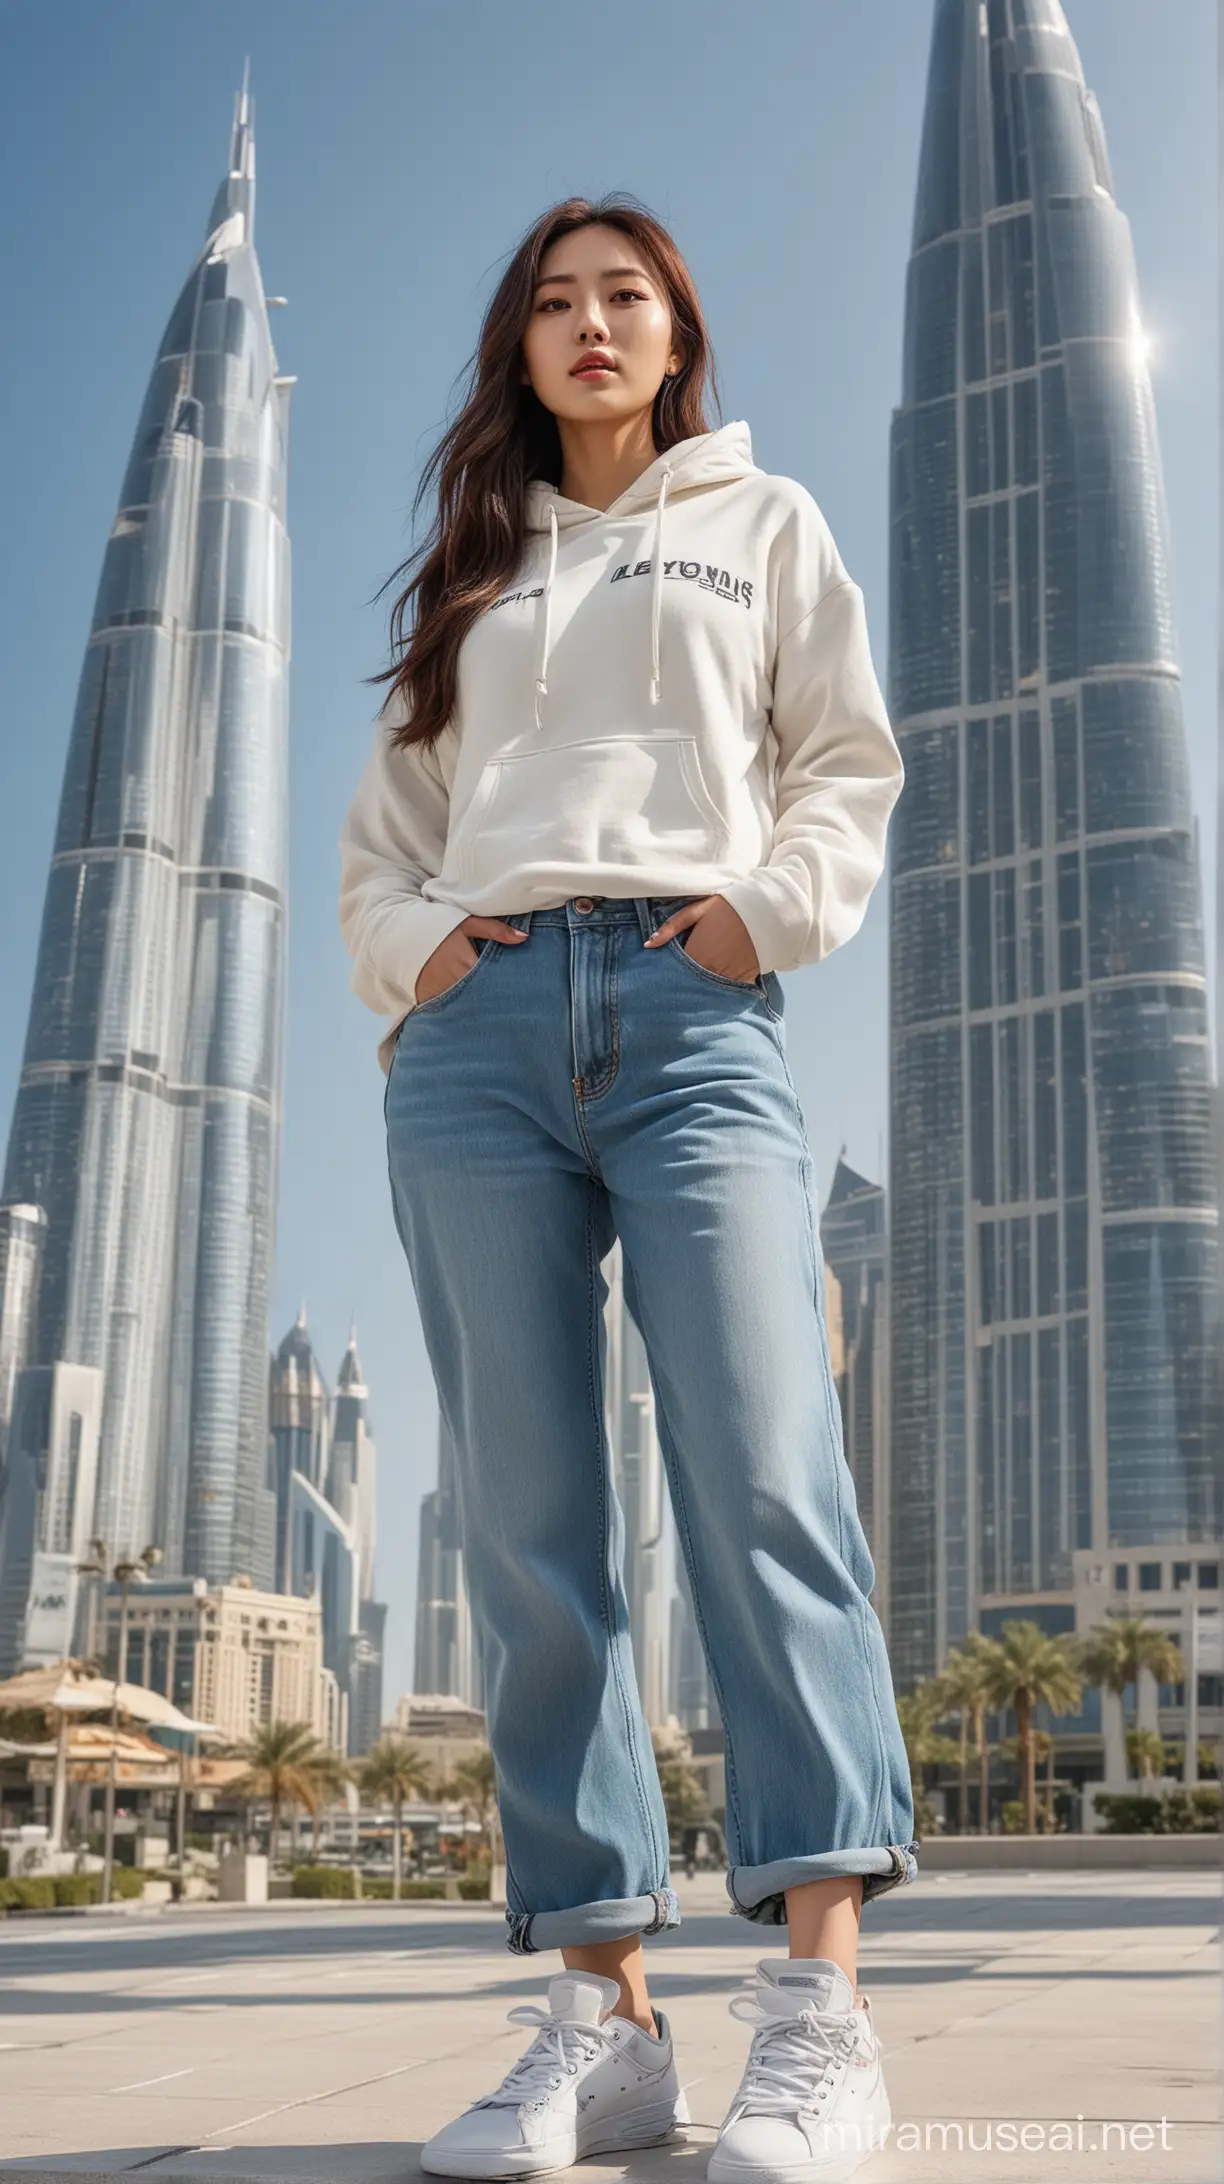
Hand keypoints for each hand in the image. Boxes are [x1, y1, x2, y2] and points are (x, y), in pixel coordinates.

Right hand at [414, 915, 525, 1003]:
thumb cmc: (436, 925)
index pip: (493, 981)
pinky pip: (446, 1009)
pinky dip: (456, 1010)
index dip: (504, 986)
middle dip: (491, 999)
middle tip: (507, 1008)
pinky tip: (466, 1013)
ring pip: (465, 1006)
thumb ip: (494, 930)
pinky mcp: (426, 1000)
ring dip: (474, 1006)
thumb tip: (524, 937)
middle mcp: (454, 982)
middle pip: (480, 996)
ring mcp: (439, 993)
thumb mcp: (465, 922)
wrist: (397, 934)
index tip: (515, 992)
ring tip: (488, 1013)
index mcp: (467, 964)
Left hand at [644, 895, 759, 982]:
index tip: (659, 979)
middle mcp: (710, 971)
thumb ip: (670, 927)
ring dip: (698, 990)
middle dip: (680, 985)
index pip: (673, 973)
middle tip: (670, 990)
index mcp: (695, 954)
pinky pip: (724, 992)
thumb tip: (648, 944)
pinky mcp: (741, 982)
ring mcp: (727, 979)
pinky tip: (711, 988)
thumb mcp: (696, 910)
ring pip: (706, 991)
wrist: (764, 912)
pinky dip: (717, 991)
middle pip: (688, 985)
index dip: (667, 974)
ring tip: (689, 991)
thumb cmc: (727, 908)